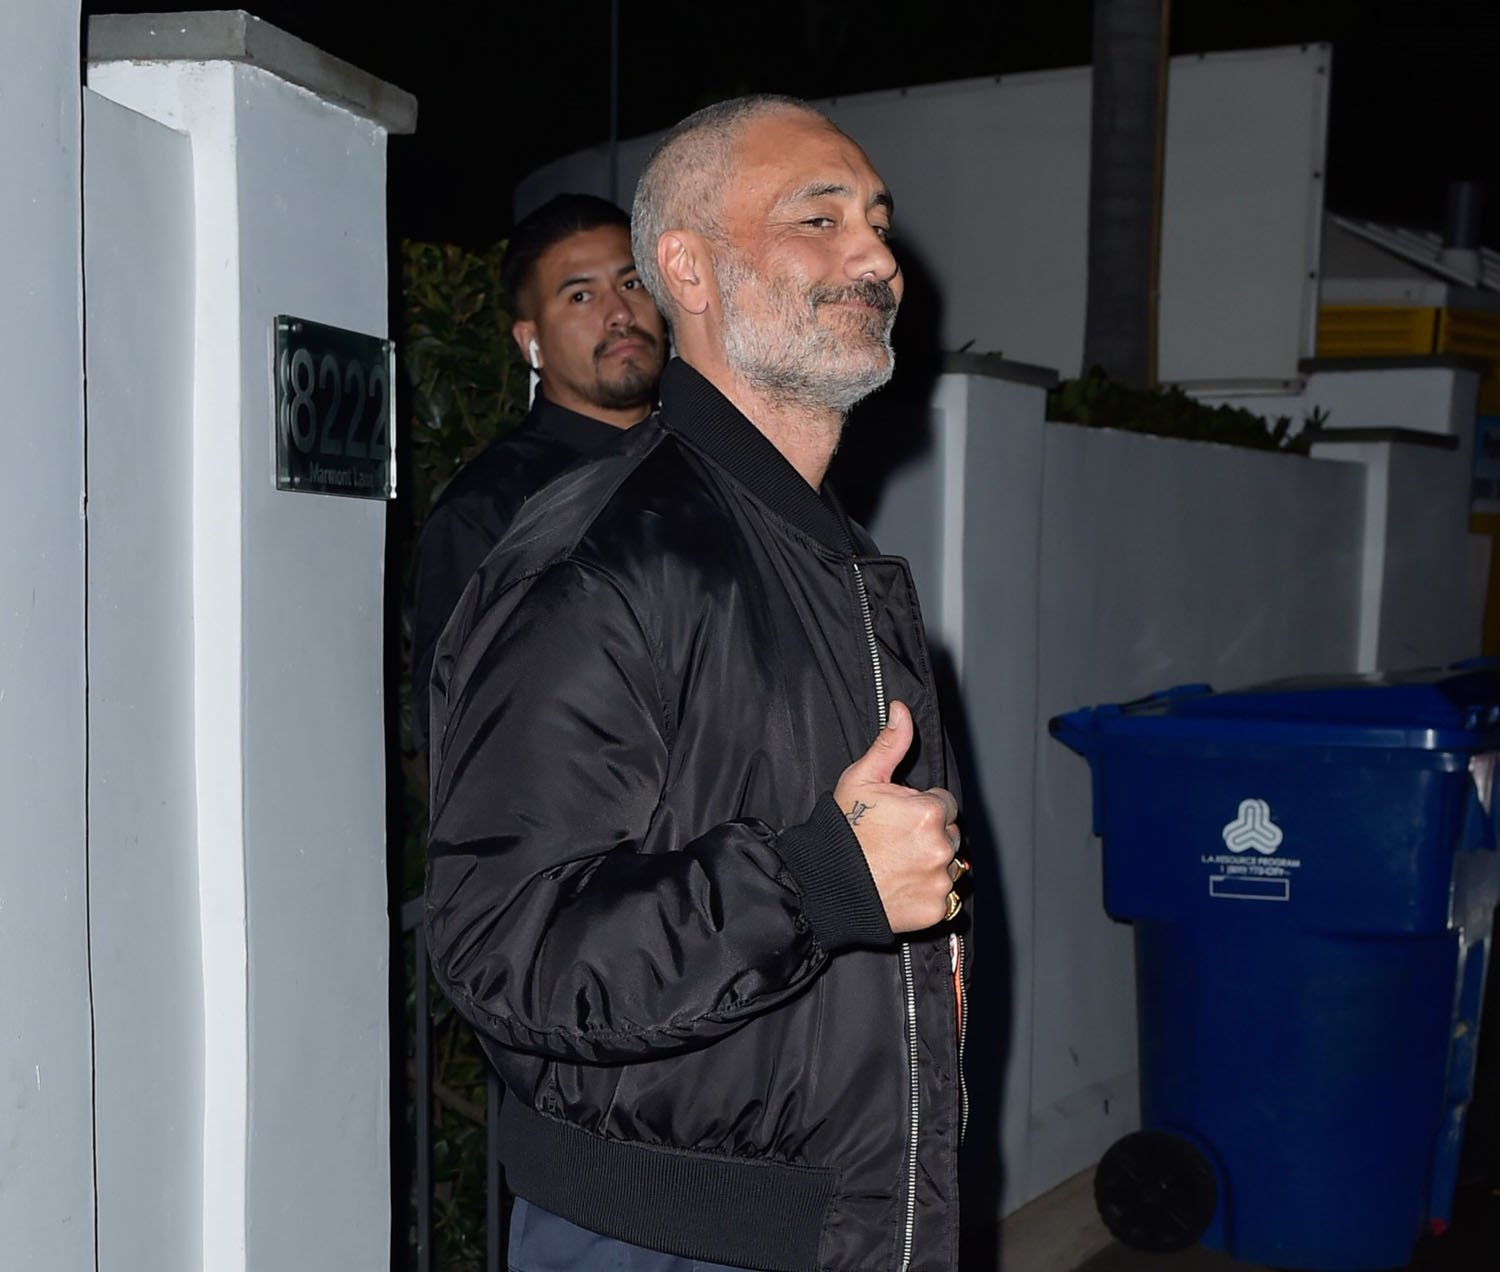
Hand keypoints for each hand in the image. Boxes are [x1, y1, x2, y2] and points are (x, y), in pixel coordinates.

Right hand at [834, 700, 961, 932]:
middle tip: (895, 842)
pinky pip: (945, 896)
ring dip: (932, 863)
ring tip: (898, 864)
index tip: (898, 818)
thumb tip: (901, 709)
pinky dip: (928, 891)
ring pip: (950, 864)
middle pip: (950, 833)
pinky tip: (901, 885)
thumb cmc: (842, 830)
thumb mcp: (861, 779)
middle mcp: (941, 846)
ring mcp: (941, 880)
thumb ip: (890, 744)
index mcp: (929, 811)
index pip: (945, 803)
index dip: (921, 807)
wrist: (825, 884)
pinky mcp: (937, 908)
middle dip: (929, 834)